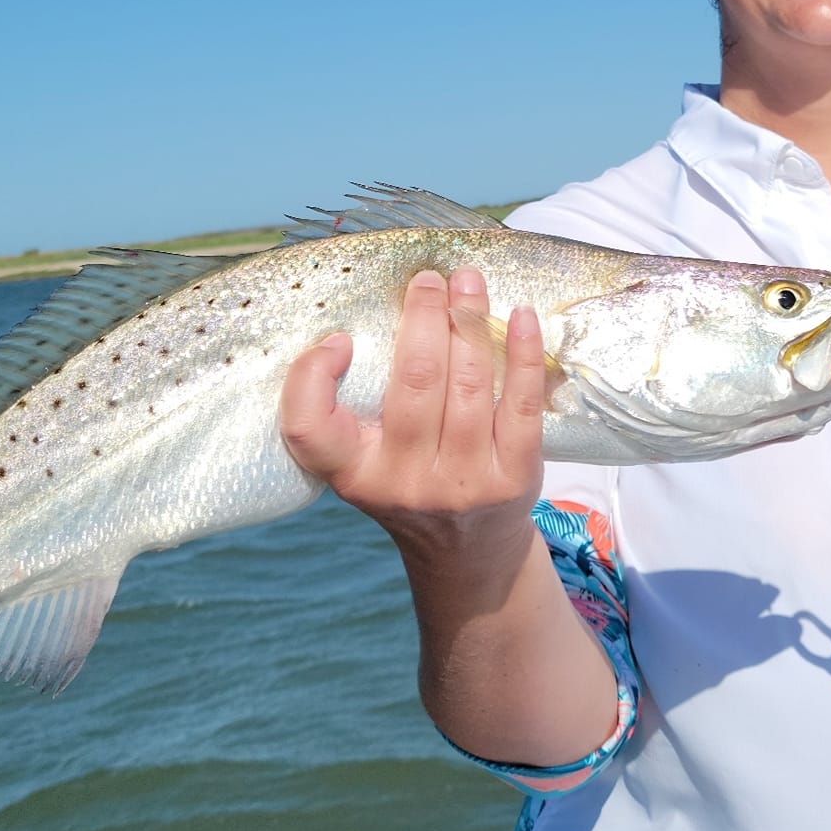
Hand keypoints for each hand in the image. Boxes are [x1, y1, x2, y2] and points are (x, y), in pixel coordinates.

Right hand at [281, 268, 613, 767]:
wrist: (466, 553)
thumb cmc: (406, 481)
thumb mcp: (361, 460)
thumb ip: (348, 405)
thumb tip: (365, 318)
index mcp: (353, 473)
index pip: (308, 430)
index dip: (312, 378)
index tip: (338, 338)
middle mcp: (403, 482)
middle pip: (413, 385)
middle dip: (423, 318)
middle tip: (428, 278)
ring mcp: (463, 483)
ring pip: (468, 386)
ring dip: (470, 322)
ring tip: (469, 280)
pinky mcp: (513, 479)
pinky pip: (519, 404)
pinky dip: (522, 355)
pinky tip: (521, 316)